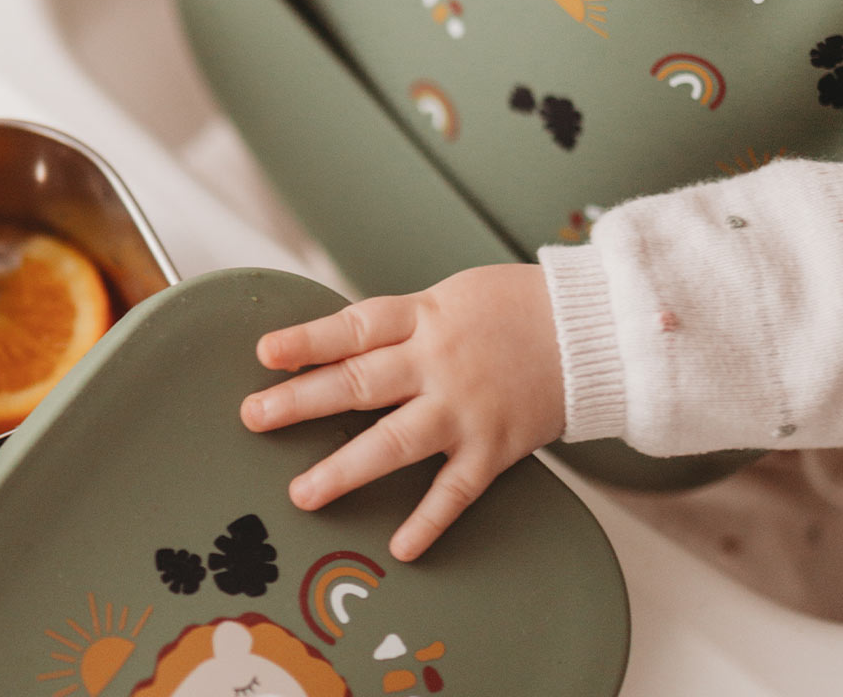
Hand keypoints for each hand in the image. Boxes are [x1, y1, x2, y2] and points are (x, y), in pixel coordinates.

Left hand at [240, 264, 564, 560]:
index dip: (308, 340)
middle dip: (302, 402)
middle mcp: (438, 362)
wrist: (588, 330)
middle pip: (360, 383)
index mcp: (424, 317)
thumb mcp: (448, 296)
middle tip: (254, 418)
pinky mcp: (495, 447)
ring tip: (303, 493)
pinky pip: (456, 489)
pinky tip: (400, 546)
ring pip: (396, 442)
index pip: (355, 327)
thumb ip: (398, 325)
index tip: (264, 354)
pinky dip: (430, 520)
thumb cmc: (509, 308)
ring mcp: (465, 408)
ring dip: (346, 469)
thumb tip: (336, 346)